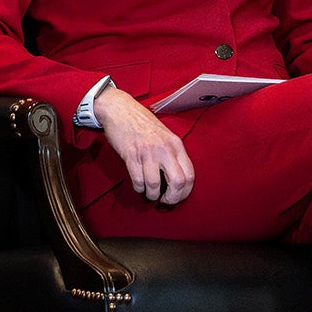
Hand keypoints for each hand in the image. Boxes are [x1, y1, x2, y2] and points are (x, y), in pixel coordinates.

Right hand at [94, 88, 195, 204]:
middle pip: (178, 183)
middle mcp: (165, 149)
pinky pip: (138, 180)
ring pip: (155, 185)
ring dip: (152, 195)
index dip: (185, 192)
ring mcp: (148, 152)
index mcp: (176, 145)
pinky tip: (139, 187)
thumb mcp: (165, 137)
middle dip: (172, 198)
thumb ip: (173, 155)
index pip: (190, 175)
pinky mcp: (131, 154)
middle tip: (165, 201)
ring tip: (149, 195)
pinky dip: (139, 189)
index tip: (178, 197)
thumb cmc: (143, 125)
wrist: (120, 110)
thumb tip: (178, 180)